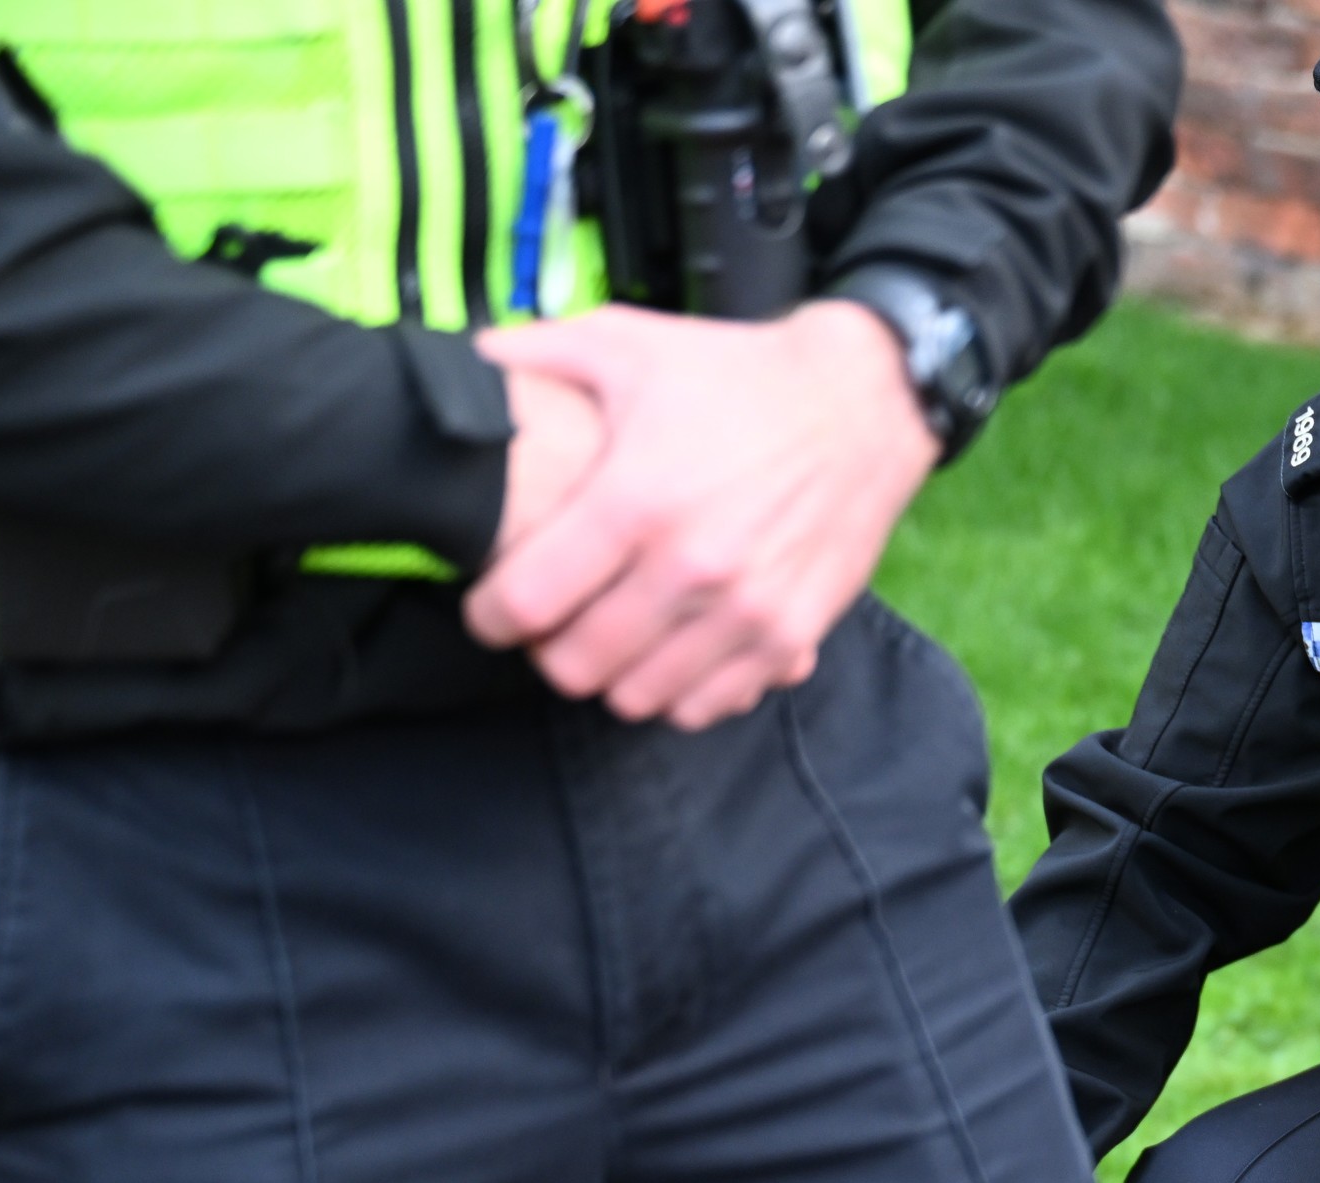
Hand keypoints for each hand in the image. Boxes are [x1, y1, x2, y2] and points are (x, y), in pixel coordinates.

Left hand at [464, 300, 940, 730]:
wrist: (861, 402)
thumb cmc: (738, 374)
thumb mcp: (627, 343)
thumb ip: (534, 354)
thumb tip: (459, 362)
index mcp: (635, 499)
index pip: (527, 601)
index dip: (490, 615)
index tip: (490, 608)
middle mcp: (690, 566)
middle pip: (577, 664)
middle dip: (547, 650)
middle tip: (550, 623)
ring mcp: (745, 610)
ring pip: (639, 695)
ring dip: (612, 674)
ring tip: (609, 638)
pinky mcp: (790, 634)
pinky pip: (710, 703)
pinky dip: (679, 690)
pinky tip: (669, 652)